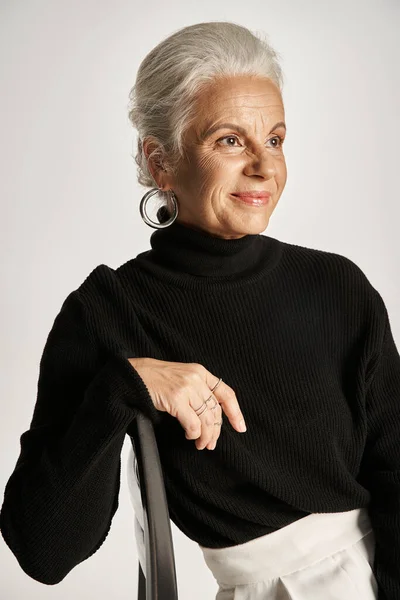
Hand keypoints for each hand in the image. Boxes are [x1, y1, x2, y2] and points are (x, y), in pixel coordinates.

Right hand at [127, 357, 245, 450]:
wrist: (134, 375)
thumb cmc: (155, 379)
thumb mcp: (182, 377)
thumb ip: (198, 389)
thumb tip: (211, 415)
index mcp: (200, 372)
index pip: (226, 393)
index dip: (235, 412)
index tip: (240, 427)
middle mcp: (196, 378)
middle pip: (216, 411)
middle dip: (216, 431)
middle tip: (211, 443)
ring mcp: (187, 388)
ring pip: (206, 419)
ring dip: (206, 436)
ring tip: (201, 444)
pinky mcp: (176, 399)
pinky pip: (193, 424)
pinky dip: (194, 434)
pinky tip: (189, 436)